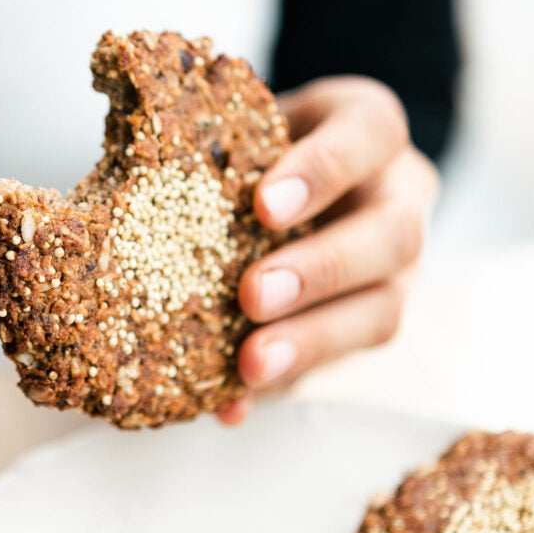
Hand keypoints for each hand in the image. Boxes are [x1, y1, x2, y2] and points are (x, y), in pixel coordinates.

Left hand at [218, 76, 438, 425]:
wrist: (288, 183)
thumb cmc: (257, 148)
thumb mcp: (243, 133)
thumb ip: (212, 157)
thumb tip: (133, 200)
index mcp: (370, 130)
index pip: (372, 132)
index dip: (323, 169)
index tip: (263, 205)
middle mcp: (400, 198)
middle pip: (393, 234)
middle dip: (323, 268)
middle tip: (253, 295)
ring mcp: (399, 269)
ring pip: (384, 309)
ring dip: (313, 340)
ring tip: (251, 364)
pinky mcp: (371, 325)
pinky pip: (340, 365)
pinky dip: (284, 383)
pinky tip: (233, 401)